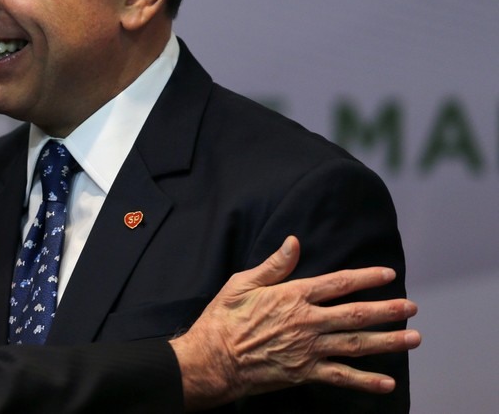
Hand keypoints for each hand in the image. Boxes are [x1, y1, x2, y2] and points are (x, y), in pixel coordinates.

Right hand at [169, 236, 419, 410]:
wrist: (213, 359)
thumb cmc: (224, 318)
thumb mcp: (242, 283)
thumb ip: (273, 265)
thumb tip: (294, 242)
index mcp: (293, 296)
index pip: (338, 283)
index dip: (365, 277)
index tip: (387, 273)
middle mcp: (307, 321)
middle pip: (356, 314)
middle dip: (388, 310)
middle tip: (413, 308)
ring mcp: (308, 349)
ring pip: (356, 344)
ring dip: (388, 341)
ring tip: (413, 338)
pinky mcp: (304, 373)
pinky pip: (342, 377)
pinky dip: (366, 381)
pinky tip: (388, 383)